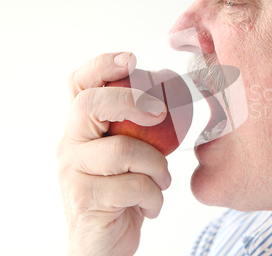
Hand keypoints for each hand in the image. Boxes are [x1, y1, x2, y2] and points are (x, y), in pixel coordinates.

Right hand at [56, 53, 170, 255]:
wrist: (103, 244)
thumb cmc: (123, 193)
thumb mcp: (130, 156)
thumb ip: (139, 130)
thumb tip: (173, 97)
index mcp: (82, 129)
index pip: (79, 86)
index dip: (103, 66)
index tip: (132, 60)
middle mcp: (71, 145)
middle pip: (90, 104)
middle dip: (131, 101)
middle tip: (160, 113)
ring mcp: (74, 173)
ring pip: (124, 151)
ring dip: (157, 166)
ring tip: (161, 181)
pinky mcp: (86, 200)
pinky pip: (135, 185)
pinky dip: (155, 195)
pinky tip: (151, 204)